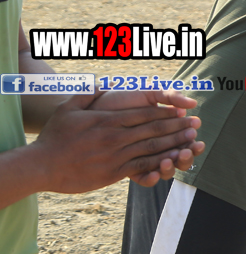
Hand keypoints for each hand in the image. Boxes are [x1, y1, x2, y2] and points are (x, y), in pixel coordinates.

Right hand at [29, 90, 202, 192]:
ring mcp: (116, 156)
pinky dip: (161, 163)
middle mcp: (115, 137)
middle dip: (178, 127)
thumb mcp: (70, 107)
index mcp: (108, 120)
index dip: (167, 112)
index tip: (183, 110)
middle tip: (197, 124)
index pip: (145, 114)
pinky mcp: (114, 173)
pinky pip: (142, 167)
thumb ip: (90, 92)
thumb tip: (107, 80)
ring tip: (192, 140)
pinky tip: (174, 161)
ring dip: (175, 144)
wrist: (41, 165)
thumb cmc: (55, 136)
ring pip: (152, 149)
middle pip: (153, 130)